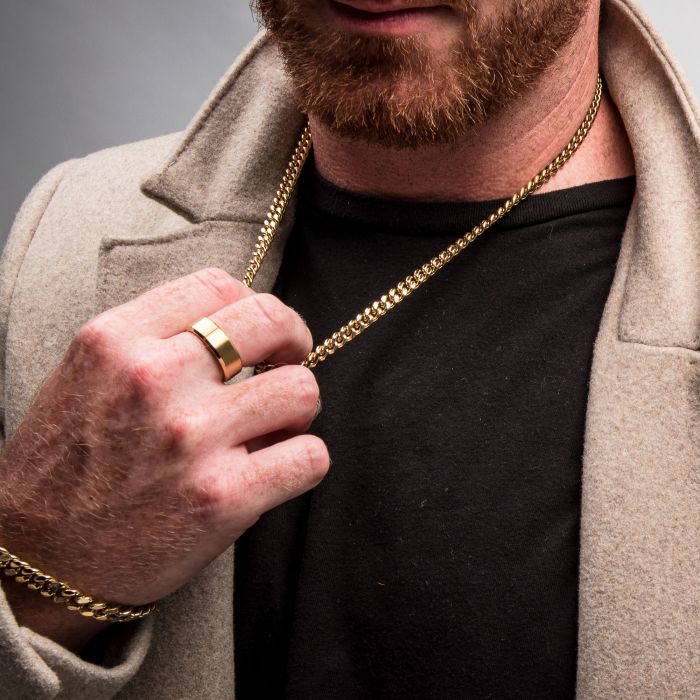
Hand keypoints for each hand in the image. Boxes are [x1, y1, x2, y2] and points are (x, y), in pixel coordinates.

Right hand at [0, 268, 327, 642]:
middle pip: (270, 320)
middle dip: (294, 339)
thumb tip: (238, 327)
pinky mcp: (221, 498)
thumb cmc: (66, 468)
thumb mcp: (87, 376)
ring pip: (301, 389)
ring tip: (274, 428)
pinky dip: (305, 462)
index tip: (261, 333)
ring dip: (298, 409)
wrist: (38, 562)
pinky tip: (277, 469)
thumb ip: (154, 340)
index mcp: (116, 340)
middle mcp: (153, 379)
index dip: (255, 305)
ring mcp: (190, 438)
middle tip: (288, 363)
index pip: (218, 284)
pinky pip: (309, 457)